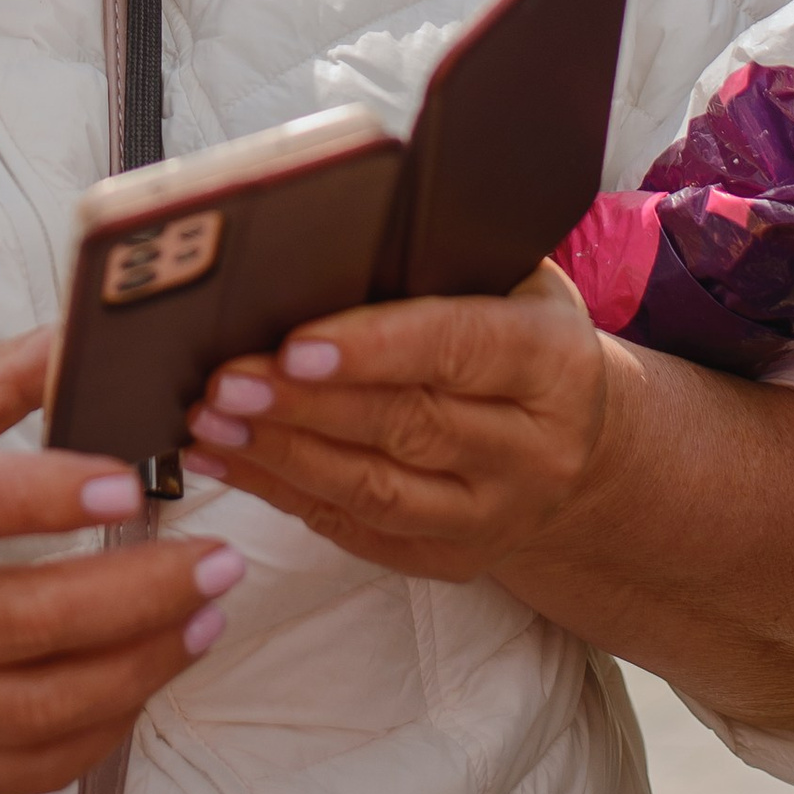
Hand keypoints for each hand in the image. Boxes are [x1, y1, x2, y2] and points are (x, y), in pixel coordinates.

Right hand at [0, 332, 238, 793]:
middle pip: (18, 620)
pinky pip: (26, 769)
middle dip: (136, 593)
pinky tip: (149, 676)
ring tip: (208, 614)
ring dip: (139, 666)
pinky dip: (102, 731)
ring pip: (37, 709)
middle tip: (220, 555)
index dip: (39, 498)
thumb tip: (86, 334)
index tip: (126, 480)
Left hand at [182, 264, 611, 577]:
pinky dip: (283, 494)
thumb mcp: (512, 282)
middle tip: (224, 380)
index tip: (294, 347)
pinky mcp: (453, 559)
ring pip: (376, 491)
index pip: (457, 349)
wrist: (584, 446)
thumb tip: (324, 234)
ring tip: (209, 420)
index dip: (374, 349)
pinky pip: (358, 532)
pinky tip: (227, 460)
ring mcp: (495, 515)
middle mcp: (534, 450)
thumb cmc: (519, 335)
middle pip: (407, 426)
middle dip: (304, 405)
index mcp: (552, 363)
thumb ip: (441, 262)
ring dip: (282, 455)